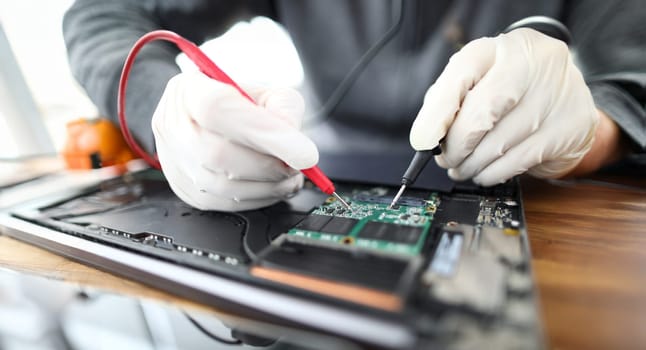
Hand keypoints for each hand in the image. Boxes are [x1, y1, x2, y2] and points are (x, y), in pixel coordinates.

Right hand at [152, 72, 317, 210]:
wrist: (205, 118)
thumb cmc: (236, 103)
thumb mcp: (265, 91)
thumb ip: (283, 108)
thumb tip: (294, 142)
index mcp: (189, 91)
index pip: (219, 110)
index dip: (265, 133)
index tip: (304, 153)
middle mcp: (173, 126)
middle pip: (218, 154)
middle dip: (269, 166)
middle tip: (297, 165)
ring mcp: (175, 162)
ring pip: (222, 185)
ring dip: (267, 186)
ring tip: (289, 176)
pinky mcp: (186, 190)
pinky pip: (224, 203)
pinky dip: (257, 198)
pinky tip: (272, 186)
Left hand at [410, 28, 598, 185]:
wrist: (569, 99)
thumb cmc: (513, 91)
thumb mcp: (480, 80)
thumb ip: (451, 99)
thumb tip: (427, 135)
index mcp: (503, 47)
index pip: (463, 71)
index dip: (439, 110)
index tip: (424, 139)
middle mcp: (533, 64)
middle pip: (481, 113)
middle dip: (456, 145)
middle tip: (445, 159)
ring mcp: (556, 96)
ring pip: (498, 144)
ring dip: (471, 165)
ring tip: (462, 168)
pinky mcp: (568, 128)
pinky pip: (517, 161)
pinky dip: (492, 173)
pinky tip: (484, 173)